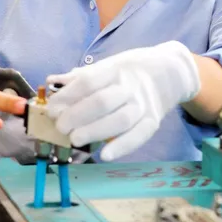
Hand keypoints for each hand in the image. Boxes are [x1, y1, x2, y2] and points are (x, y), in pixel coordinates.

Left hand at [45, 41, 199, 160]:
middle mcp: (131, 86)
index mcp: (116, 69)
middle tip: (60, 127)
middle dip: (77, 116)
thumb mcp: (107, 66)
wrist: (170, 72)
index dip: (67, 96)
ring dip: (95, 131)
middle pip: (102, 102)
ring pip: (120, 120)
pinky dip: (122, 146)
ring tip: (74, 140)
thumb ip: (80, 77)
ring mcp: (144, 104)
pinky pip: (140, 135)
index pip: (88, 82)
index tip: (51, 109)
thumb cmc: (129, 72)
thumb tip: (52, 80)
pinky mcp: (153, 121)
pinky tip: (105, 155)